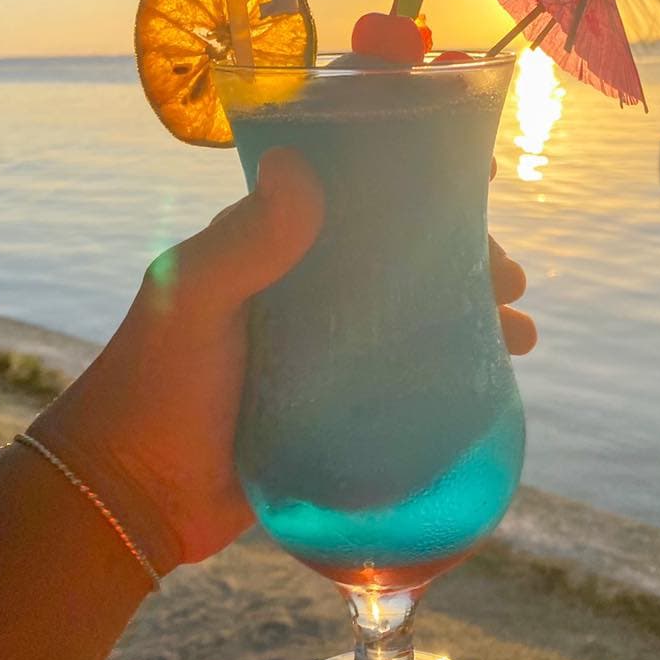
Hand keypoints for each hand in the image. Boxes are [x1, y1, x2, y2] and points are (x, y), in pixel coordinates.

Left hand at [28, 149, 534, 576]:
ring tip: (520, 330)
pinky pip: (408, 374)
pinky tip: (494, 379)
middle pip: (403, 258)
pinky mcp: (340, 403)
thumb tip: (295, 166)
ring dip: (473, 315)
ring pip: (416, 315)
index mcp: (275, 248)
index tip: (475, 172)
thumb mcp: (191, 301)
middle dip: (466, 257)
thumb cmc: (155, 386)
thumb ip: (241, 241)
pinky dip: (454, 370)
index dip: (417, 180)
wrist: (139, 493)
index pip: (359, 196)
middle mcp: (308, 290)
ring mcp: (329, 349)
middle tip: (509, 276)